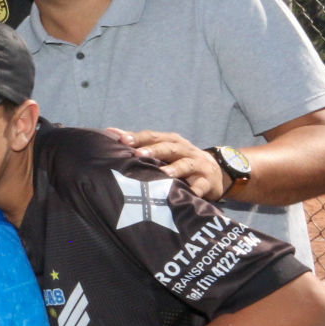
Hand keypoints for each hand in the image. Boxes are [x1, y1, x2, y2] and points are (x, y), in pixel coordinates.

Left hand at [103, 128, 225, 198]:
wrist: (214, 171)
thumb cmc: (178, 159)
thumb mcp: (163, 149)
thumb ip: (139, 143)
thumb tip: (110, 132)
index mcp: (171, 141)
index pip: (153, 136)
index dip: (138, 137)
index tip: (122, 139)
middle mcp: (185, 149)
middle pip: (169, 147)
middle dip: (154, 150)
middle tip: (138, 153)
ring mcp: (198, 164)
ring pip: (186, 164)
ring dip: (175, 168)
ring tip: (164, 174)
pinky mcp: (207, 180)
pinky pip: (201, 185)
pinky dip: (195, 189)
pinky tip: (189, 193)